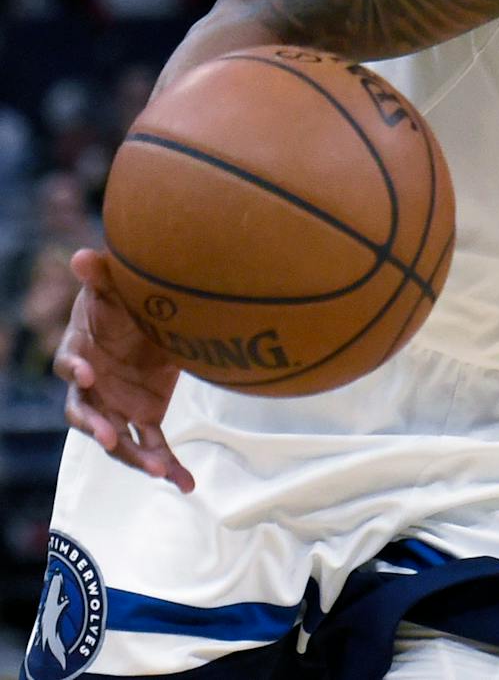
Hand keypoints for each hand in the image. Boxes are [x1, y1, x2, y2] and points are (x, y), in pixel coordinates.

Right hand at [53, 249, 194, 492]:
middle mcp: (93, 387)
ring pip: (119, 439)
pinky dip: (168, 466)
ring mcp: (117, 406)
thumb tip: (83, 255)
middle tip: (109, 438)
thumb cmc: (122, 303)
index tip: (88, 373)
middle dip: (96, 427)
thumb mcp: (114, 288)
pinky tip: (187, 486)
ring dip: (137, 457)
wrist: (149, 317)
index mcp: (80, 353)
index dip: (76, 370)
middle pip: (86, 413)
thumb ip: (100, 276)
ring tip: (161, 472)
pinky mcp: (144, 416)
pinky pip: (154, 445)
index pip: (69, 365)